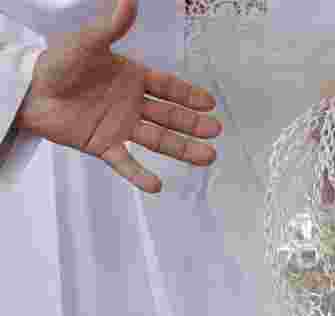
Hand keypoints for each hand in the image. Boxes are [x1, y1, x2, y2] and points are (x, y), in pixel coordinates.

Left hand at [14, 0, 221, 193]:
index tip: (209, 103)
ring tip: (206, 157)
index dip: (189, 95)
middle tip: (215, 130)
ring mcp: (120, 126)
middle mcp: (132, 104)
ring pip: (158, 140)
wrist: (27, 92)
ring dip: (182, 149)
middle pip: (170, 116)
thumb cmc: (57, 65)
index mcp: (132, 79)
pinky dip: (139, 175)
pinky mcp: (103, 145)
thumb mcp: (87, 43)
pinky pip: (125, 162)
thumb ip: (111, 27)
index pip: (168, 88)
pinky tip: (156, 186)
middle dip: (193, 124)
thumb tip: (129, 0)